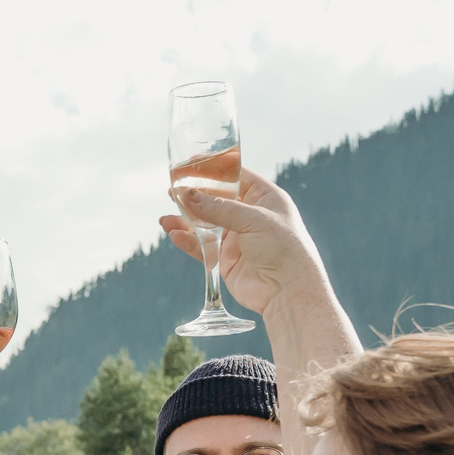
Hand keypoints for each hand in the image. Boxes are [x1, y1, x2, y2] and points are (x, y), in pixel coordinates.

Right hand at [159, 167, 333, 323]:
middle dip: (193, 195)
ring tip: (165, 218)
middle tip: (172, 190)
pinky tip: (174, 234)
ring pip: (205, 224)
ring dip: (185, 221)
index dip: (213, 169)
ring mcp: (237, 238)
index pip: (235, 176)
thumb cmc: (284, 249)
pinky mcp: (226, 259)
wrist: (288, 291)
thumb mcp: (253, 220)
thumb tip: (187, 195)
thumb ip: (218, 208)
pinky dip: (187, 241)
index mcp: (264, 197)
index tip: (190, 163)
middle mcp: (250, 215)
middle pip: (215, 199)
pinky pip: (202, 247)